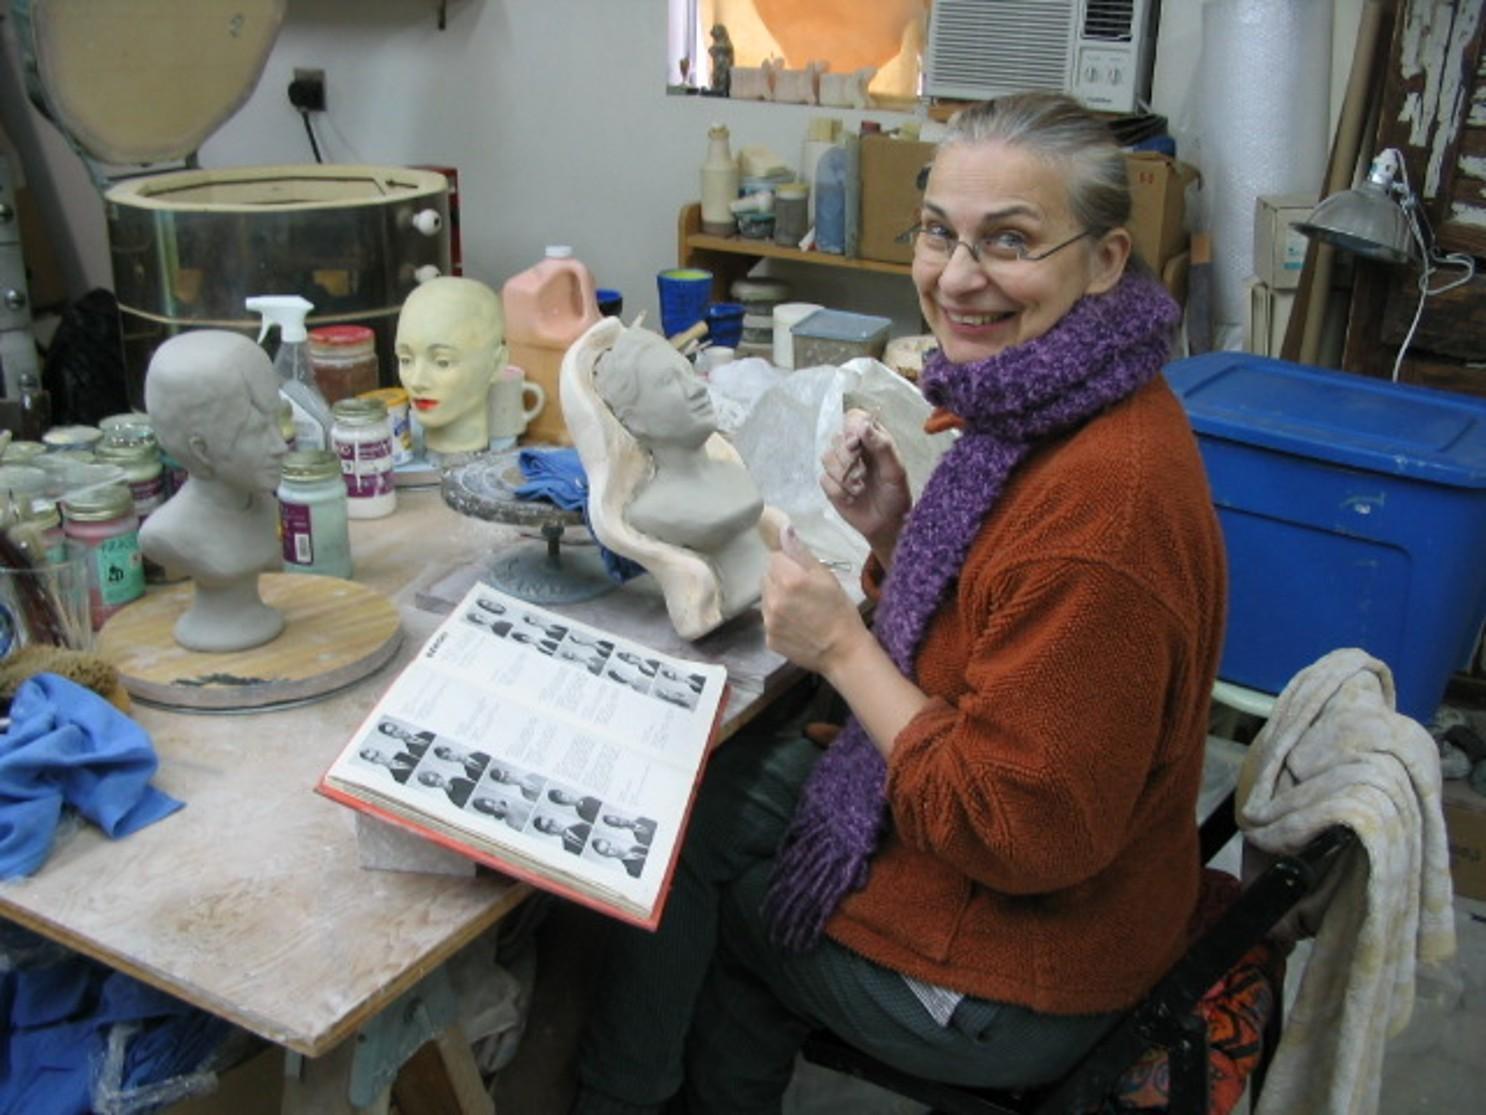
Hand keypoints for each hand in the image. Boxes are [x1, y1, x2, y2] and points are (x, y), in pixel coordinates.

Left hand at [762, 526, 868, 675]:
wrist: (843, 651)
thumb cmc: (840, 610)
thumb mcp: (826, 577)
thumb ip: (801, 553)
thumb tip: (783, 530)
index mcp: (788, 579)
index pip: (774, 558)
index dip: (789, 563)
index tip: (802, 574)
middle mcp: (773, 599)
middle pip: (766, 577)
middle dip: (780, 579)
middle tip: (802, 591)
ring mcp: (768, 621)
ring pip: (765, 598)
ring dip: (777, 598)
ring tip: (800, 609)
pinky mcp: (768, 638)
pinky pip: (768, 619)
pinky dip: (778, 619)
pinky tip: (796, 625)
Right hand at [820, 409, 910, 562]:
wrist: (886, 525)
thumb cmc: (896, 495)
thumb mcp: (896, 471)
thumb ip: (882, 446)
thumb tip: (864, 426)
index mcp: (872, 439)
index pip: (854, 418)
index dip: (851, 428)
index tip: (856, 444)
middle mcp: (854, 448)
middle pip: (836, 438)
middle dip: (849, 459)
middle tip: (864, 475)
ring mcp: (840, 466)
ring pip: (827, 458)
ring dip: (845, 477)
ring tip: (861, 488)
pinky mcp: (830, 484)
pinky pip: (824, 479)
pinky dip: (839, 491)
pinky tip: (851, 498)